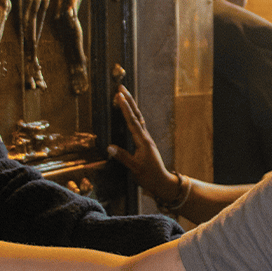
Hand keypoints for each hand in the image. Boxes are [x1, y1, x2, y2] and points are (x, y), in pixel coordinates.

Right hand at [107, 85, 177, 199]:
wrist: (162, 182)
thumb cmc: (149, 176)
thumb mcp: (135, 168)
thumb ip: (123, 157)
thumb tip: (109, 147)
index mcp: (143, 142)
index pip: (132, 122)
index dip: (125, 109)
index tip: (119, 96)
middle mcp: (145, 137)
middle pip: (136, 115)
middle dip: (129, 101)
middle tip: (121, 88)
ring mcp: (146, 139)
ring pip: (138, 118)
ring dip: (131, 106)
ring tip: (124, 96)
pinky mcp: (145, 142)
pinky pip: (138, 125)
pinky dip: (133, 116)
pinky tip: (130, 113)